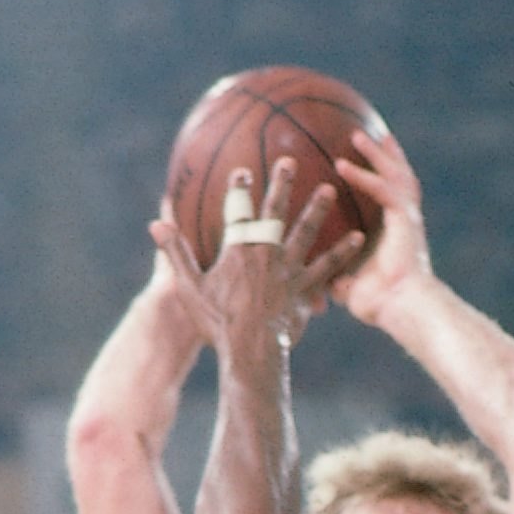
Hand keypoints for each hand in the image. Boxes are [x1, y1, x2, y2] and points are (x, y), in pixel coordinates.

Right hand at [148, 156, 357, 353]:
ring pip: (305, 231)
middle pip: (274, 211)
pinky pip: (327, 267)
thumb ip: (175, 252)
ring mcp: (288, 269)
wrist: (250, 351)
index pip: (237, 210)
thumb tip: (156, 224)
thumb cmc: (217, 323)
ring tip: (329, 189)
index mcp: (238, 249)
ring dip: (317, 208)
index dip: (239, 189)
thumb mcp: (190, 288)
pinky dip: (342, 252)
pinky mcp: (304, 289)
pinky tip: (358, 237)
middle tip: (290, 162)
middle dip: (281, 183)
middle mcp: (266, 252)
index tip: (242, 171)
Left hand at [330, 119, 434, 328]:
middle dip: (385, 154)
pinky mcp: (405, 219)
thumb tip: (323, 284)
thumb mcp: (351, 286)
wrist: (403, 307)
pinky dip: (363, 177)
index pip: (390, 194)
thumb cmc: (382, 304)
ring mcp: (407, 217)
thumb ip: (339, 278)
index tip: (368, 161)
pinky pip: (383, 190)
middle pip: (398, 175)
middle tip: (368, 133)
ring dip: (375, 154)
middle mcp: (405, 219)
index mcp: (397, 231)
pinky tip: (343, 166)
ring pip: (393, 174)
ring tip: (356, 136)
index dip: (381, 176)